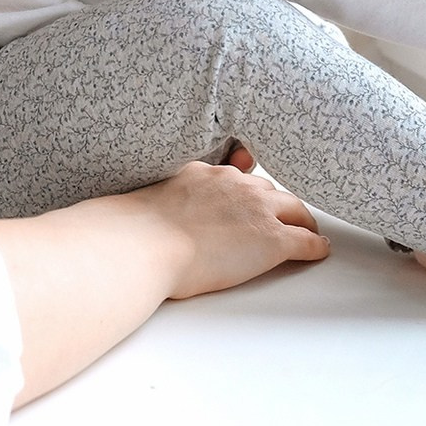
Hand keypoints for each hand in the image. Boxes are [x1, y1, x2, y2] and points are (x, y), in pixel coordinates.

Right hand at [0, 161, 328, 409]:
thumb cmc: (124, 235)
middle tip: (288, 210)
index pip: (232, 173)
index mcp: (198, 173)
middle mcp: (231, 184)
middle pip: (270, 187)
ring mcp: (254, 211)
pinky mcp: (270, 241)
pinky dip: (315, 246)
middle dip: (279, 200)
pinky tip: (318, 252)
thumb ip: (137, 207)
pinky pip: (306, 240)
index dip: (244, 183)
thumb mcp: (132, 206)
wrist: (137, 246)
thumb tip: (107, 223)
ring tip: (309, 230)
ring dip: (304, 219)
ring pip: (296, 207)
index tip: (249, 185)